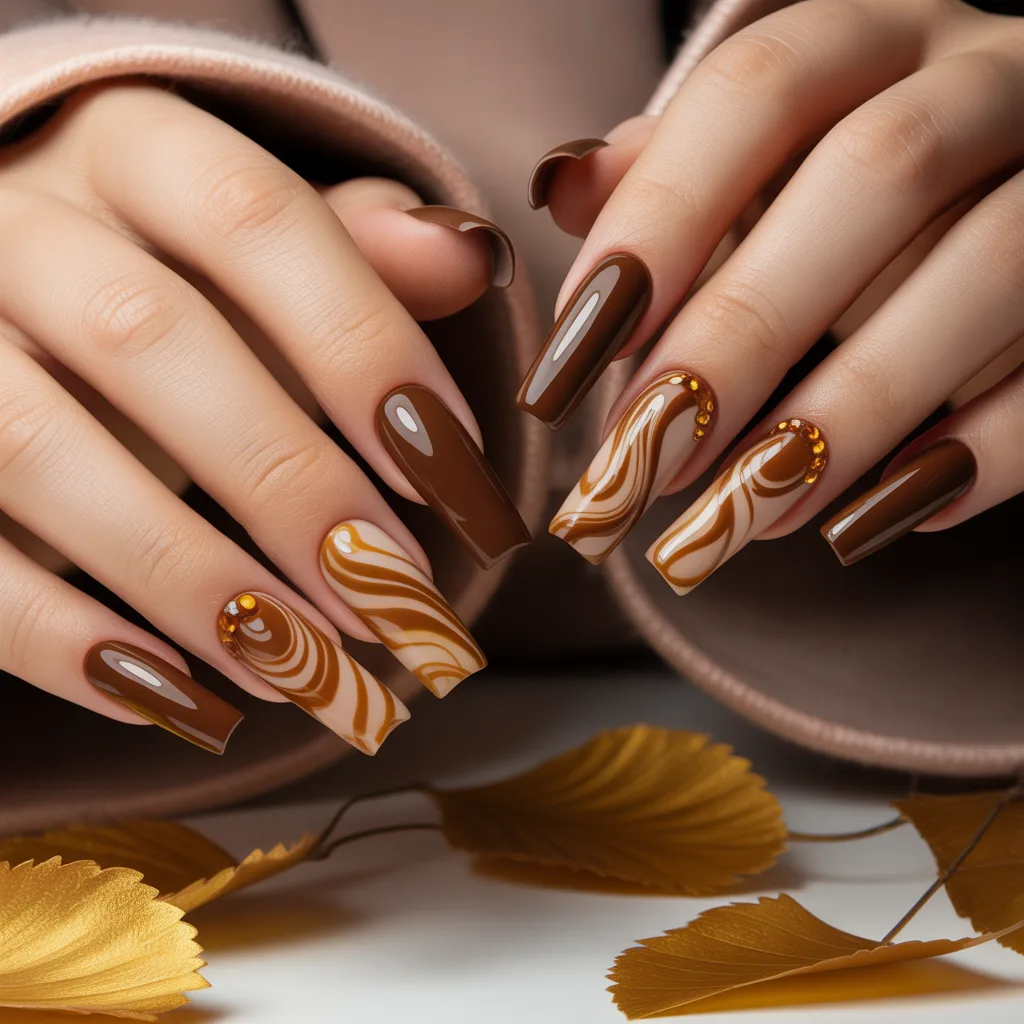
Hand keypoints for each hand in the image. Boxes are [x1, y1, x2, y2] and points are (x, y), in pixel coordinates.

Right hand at [0, 82, 525, 752]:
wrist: (14, 284)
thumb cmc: (179, 274)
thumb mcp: (264, 246)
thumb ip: (363, 250)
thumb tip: (471, 257)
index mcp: (133, 150)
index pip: (258, 219)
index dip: (365, 346)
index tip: (456, 469)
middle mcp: (19, 222)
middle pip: (151, 341)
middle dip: (291, 484)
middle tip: (396, 595)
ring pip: (41, 454)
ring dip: (189, 579)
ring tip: (301, 669)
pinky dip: (63, 640)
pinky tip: (177, 697)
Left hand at [525, 0, 1023, 583]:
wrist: (1021, 192)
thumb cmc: (854, 200)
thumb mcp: (765, 167)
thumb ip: (672, 173)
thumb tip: (565, 187)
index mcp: (875, 41)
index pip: (759, 90)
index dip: (658, 221)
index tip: (572, 358)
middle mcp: (989, 79)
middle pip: (876, 175)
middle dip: (741, 333)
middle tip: (643, 461)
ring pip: (988, 269)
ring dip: (849, 412)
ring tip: (743, 517)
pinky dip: (981, 454)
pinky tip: (874, 524)